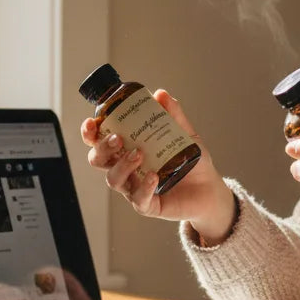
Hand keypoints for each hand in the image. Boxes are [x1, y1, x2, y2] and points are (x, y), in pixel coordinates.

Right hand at [81, 90, 236, 244]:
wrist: (209, 188)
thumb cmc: (191, 162)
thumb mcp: (184, 134)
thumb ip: (173, 114)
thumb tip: (160, 94)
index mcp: (127, 149)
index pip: (99, 141)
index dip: (90, 133)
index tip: (92, 122)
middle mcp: (126, 169)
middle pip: (98, 160)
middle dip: (102, 147)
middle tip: (118, 138)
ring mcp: (134, 188)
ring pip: (114, 180)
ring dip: (122, 166)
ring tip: (139, 155)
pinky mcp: (148, 205)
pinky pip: (138, 199)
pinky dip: (144, 187)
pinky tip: (153, 177)